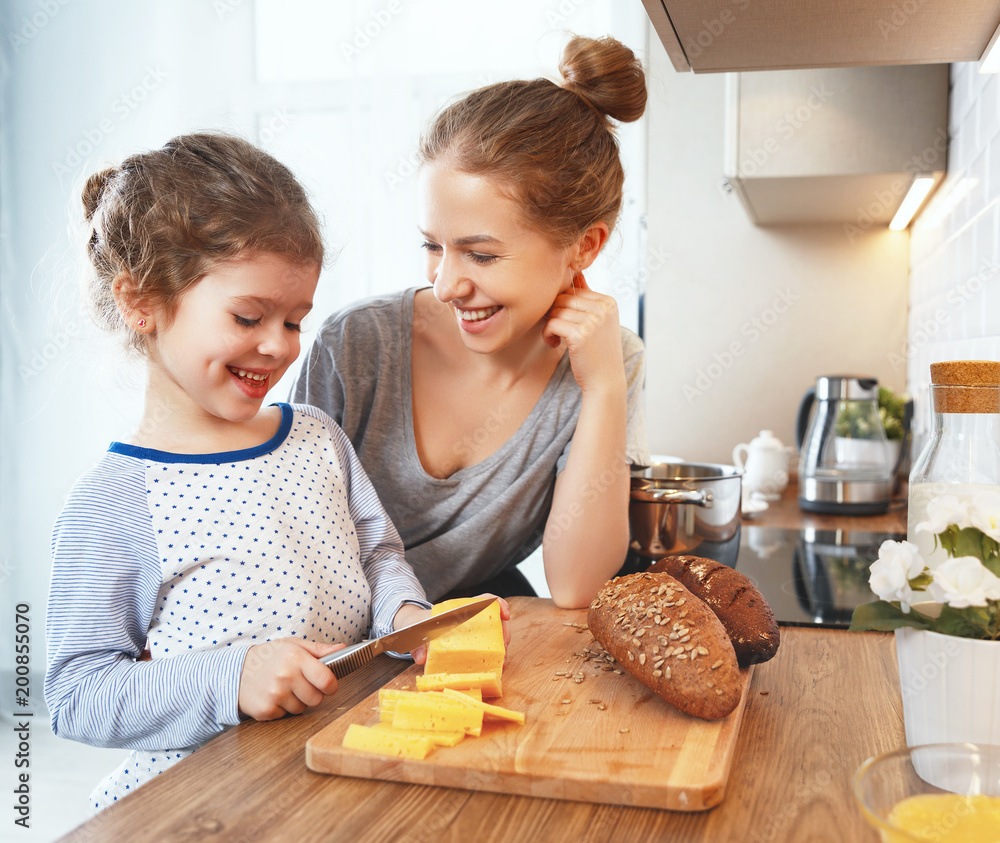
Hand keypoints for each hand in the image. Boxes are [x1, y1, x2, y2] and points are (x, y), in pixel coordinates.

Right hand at [237, 638, 342, 720]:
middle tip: (301, 684)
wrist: (235, 671)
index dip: (331, 685)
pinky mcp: (266, 711)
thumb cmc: (268, 657)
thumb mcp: (292, 645)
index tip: (328, 685)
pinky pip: (286, 716)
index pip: (326, 680)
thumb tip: (342, 648)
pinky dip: (282, 709)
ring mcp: (274, 695)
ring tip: (285, 689)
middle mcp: (285, 677)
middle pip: (317, 699)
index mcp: (295, 658)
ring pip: (302, 709)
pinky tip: (273, 696)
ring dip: (297, 702)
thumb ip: (319, 649)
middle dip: (313, 693)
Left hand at [394, 595, 511, 665]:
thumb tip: (422, 658)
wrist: (416, 631)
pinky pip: (489, 648)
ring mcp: (475, 631)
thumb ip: (417, 643)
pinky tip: (496, 666)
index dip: (499, 604)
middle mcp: (472, 618)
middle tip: (504, 648)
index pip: (486, 600)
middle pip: (497, 620)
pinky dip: (495, 656)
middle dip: (504, 633)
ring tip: (502, 661)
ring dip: (502, 647)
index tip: (506, 614)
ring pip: (497, 635)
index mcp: (461, 608)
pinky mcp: (474, 644)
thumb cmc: (419, 626)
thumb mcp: (416, 630)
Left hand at [542, 273, 625, 395]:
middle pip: (563, 298)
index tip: (564, 322)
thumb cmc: (597, 353)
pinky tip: (554, 344)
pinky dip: (548, 334)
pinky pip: (553, 324)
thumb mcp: (599, 322)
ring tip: (556, 339)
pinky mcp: (581, 334)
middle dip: (554, 313)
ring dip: (550, 325)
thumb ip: (587, 300)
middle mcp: (604, 308)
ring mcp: (594, 320)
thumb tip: (576, 273)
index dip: (563, 305)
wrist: (605, 381)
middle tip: (556, 330)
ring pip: (556, 310)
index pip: (574, 290)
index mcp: (609, 302)